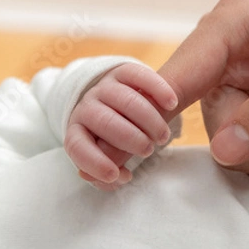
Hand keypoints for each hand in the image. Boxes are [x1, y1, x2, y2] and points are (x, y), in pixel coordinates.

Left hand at [65, 63, 177, 189]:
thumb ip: (110, 170)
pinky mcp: (123, 71)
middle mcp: (87, 106)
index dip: (94, 162)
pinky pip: (139, 75)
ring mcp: (104, 87)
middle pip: (104, 121)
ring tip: (162, 137)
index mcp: (77, 130)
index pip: (77, 146)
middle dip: (129, 139)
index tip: (116, 174)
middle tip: (148, 150)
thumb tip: (116, 176)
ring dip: (149, 120)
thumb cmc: (114, 140)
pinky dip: (158, 89)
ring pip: (126, 100)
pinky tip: (171, 104)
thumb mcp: (108, 157)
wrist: (119, 104)